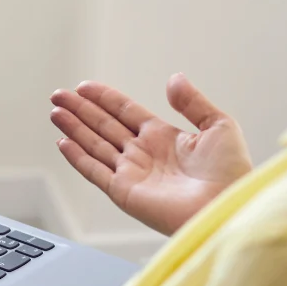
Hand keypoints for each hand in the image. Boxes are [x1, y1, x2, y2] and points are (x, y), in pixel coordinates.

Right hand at [50, 75, 252, 236]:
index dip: (104, 99)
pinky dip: (76, 157)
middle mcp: (143, 154)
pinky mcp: (123, 191)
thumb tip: (173, 79)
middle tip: (59, 95)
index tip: (85, 87)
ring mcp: (131, 173)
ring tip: (56, 112)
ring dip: (73, 128)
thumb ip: (192, 102)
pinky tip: (63, 142)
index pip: (125, 113)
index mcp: (163, 138)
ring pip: (94, 145)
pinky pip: (94, 171)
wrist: (226, 206)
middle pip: (103, 126)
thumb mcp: (219, 125)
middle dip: (80, 110)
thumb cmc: (230, 173)